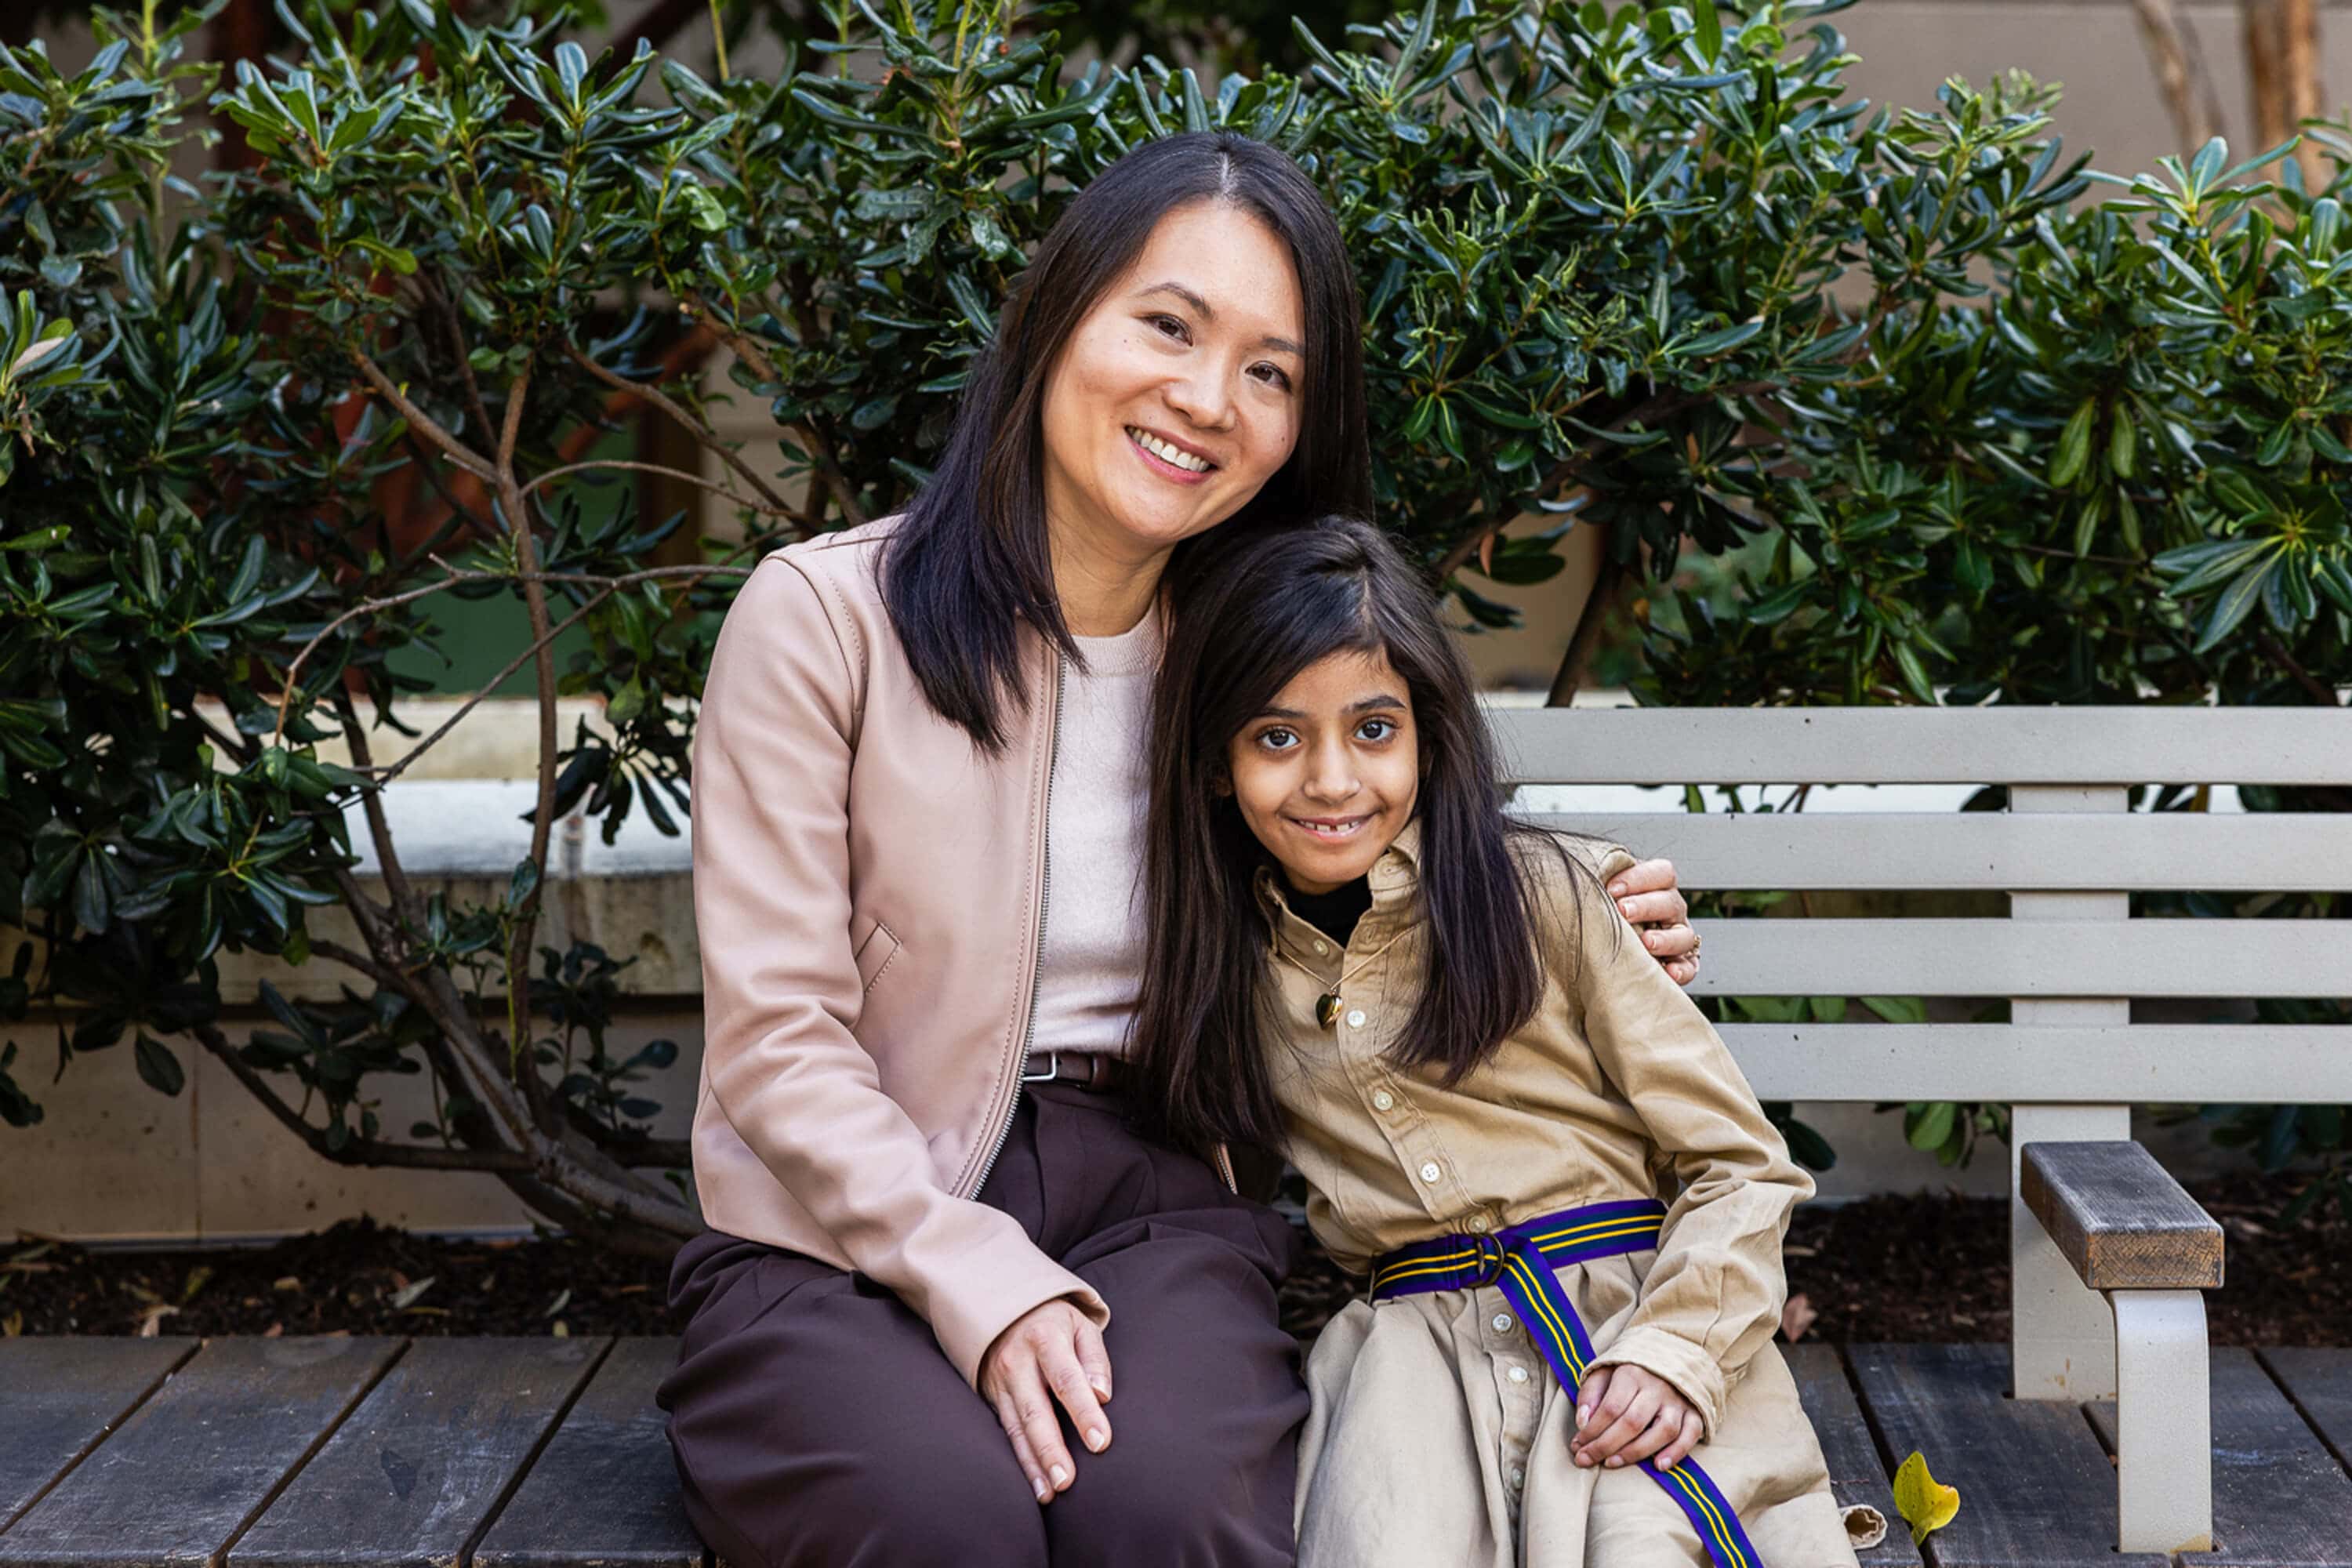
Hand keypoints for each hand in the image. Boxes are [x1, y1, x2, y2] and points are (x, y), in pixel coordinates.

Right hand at [978, 1298, 1113, 1503]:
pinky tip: (1034, 1484)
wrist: (1004, 1307)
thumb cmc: (1054, 1321)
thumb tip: (1103, 1395)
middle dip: (1051, 1448)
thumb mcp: (1080, 1325)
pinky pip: (1006, 1433)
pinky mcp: (992, 1397)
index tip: (1100, 1442)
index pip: (1067, 1380)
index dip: (1083, 1412)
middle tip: (1067, 1481)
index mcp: (1046, 1339)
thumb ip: (1094, 1359)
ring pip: (1017, 1428)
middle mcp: (1018, 1362)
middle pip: (1035, 1410)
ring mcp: (1001, 1382)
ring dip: (1033, 1463)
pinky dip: (1020, 1460)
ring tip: (1050, 1493)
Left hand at [1572, 1363, 1703, 1470]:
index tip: (1577, 1446)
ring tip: (1613, 1463)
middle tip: (1587, 1460)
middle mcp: (1658, 1387)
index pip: (1611, 1408)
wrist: (1669, 1353)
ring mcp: (1678, 1401)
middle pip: (1633, 1422)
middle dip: (1606, 1446)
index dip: (1592, 1431)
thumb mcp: (1604, 1372)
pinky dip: (1676, 1452)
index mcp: (1632, 1373)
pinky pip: (1690, 1435)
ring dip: (1637, 1452)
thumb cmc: (1629, 1371)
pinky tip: (1659, 1466)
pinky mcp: (1695, 1412)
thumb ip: (1590, 1395)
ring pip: (1663, 1431)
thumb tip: (1582, 1422)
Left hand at [1607, 857, 1697, 986]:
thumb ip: (1603, 887)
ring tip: (1646, 943)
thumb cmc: (1607, 914)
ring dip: (1666, 939)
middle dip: (1646, 906)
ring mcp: (1679, 937)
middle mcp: (1672, 911)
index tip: (1611, 888)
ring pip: (1684, 935)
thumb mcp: (1607, 896)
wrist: (1610, 952)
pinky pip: (1690, 967)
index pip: (1662, 873)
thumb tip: (1583, 879)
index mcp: (1657, 888)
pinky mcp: (1683, 964)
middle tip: (1623, 911)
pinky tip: (1669, 972)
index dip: (1639, 878)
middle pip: (1670, 902)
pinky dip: (1682, 970)